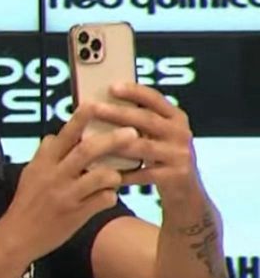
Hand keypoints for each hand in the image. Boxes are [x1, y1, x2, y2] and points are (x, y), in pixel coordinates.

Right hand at [4, 104, 136, 257]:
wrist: (18, 236)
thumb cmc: (26, 203)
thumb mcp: (30, 174)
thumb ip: (44, 155)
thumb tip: (56, 136)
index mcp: (43, 164)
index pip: (64, 136)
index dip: (80, 119)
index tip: (95, 104)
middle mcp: (55, 177)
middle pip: (87, 152)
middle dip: (112, 140)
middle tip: (132, 132)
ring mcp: (67, 196)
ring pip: (100, 177)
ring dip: (114, 173)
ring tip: (120, 173)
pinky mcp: (77, 215)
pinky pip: (104, 200)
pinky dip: (110, 196)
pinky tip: (108, 197)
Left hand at [93, 82, 202, 205]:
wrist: (186, 191)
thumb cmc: (161, 158)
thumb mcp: (157, 136)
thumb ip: (139, 122)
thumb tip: (101, 104)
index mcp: (176, 117)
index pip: (155, 99)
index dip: (134, 91)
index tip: (111, 86)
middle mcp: (181, 133)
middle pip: (147, 120)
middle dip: (119, 113)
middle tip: (94, 108)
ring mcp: (180, 155)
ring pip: (143, 147)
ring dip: (116, 144)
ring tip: (92, 141)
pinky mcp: (176, 176)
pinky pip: (144, 174)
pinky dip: (123, 174)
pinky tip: (103, 172)